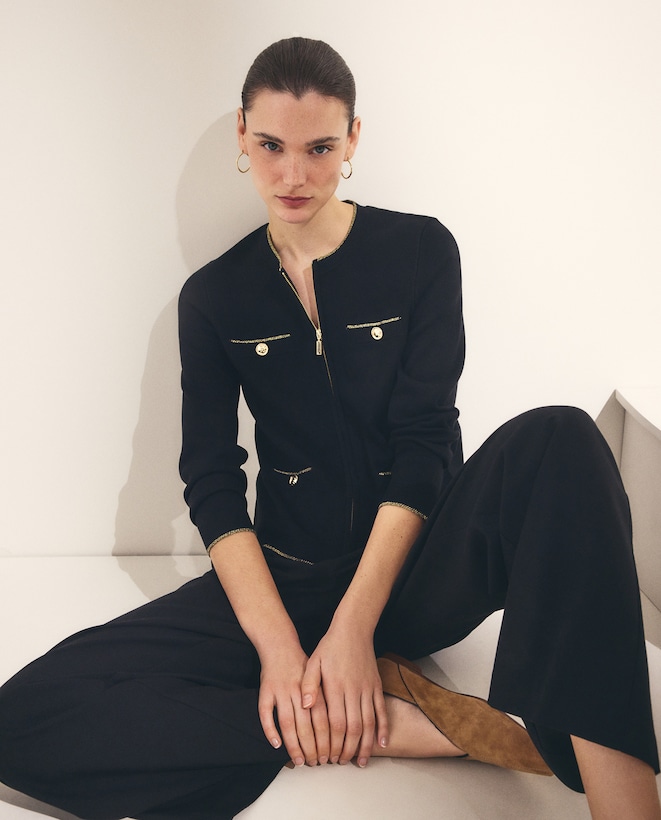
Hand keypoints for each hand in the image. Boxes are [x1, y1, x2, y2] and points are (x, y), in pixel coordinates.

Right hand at [257, 641, 329, 766]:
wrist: (280, 644)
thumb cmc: (303, 664)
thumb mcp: (321, 676)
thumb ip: (328, 699)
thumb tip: (340, 727)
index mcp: (315, 687)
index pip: (323, 720)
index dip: (327, 741)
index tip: (330, 756)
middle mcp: (298, 690)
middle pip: (307, 725)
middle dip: (313, 748)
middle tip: (316, 763)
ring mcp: (280, 691)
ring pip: (288, 723)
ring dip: (294, 745)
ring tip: (300, 760)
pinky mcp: (265, 691)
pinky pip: (265, 714)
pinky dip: (270, 730)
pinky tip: (276, 745)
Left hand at [301, 624, 387, 766]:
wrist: (353, 629)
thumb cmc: (330, 646)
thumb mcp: (312, 662)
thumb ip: (308, 684)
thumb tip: (305, 706)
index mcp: (335, 687)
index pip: (336, 723)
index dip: (334, 744)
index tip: (329, 756)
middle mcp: (353, 690)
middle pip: (353, 728)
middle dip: (347, 749)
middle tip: (341, 763)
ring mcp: (367, 689)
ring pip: (369, 723)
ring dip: (365, 745)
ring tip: (360, 762)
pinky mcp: (376, 686)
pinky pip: (381, 710)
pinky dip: (383, 728)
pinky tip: (382, 743)